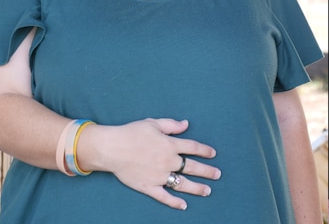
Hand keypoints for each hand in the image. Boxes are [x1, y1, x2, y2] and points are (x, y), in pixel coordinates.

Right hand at [80, 118, 219, 209]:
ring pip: (182, 184)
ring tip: (207, 190)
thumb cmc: (131, 133)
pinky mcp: (149, 186)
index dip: (204, 150)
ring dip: (197, 188)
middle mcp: (168, 161)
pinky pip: (164, 196)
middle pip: (192, 167)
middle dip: (207, 171)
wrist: (112, 148)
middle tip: (217, 175)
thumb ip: (171, 125)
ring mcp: (159, 175)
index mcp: (170, 144)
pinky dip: (174, 202)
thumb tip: (186, 124)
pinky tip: (184, 205)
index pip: (193, 148)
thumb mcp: (153, 123)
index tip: (212, 154)